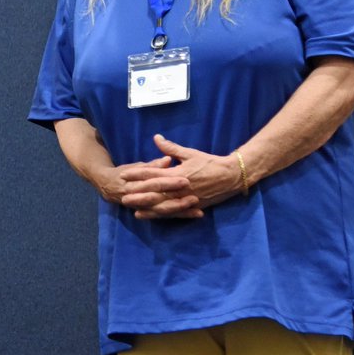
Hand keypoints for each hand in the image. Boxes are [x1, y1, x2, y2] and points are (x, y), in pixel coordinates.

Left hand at [120, 134, 244, 218]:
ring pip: (163, 205)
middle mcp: (180, 188)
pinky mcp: (191, 206)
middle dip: (138, 194)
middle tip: (122, 196)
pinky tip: (150, 216)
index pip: (154, 174)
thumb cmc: (209, 162)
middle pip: (155, 192)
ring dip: (147, 208)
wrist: (231, 176)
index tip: (124, 175)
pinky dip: (161, 215)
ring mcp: (185, 199)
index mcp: (178, 173)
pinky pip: (173, 213)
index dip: (138, 174)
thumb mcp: (189, 153)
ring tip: (132, 209)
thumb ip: (171, 148)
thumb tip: (156, 138)